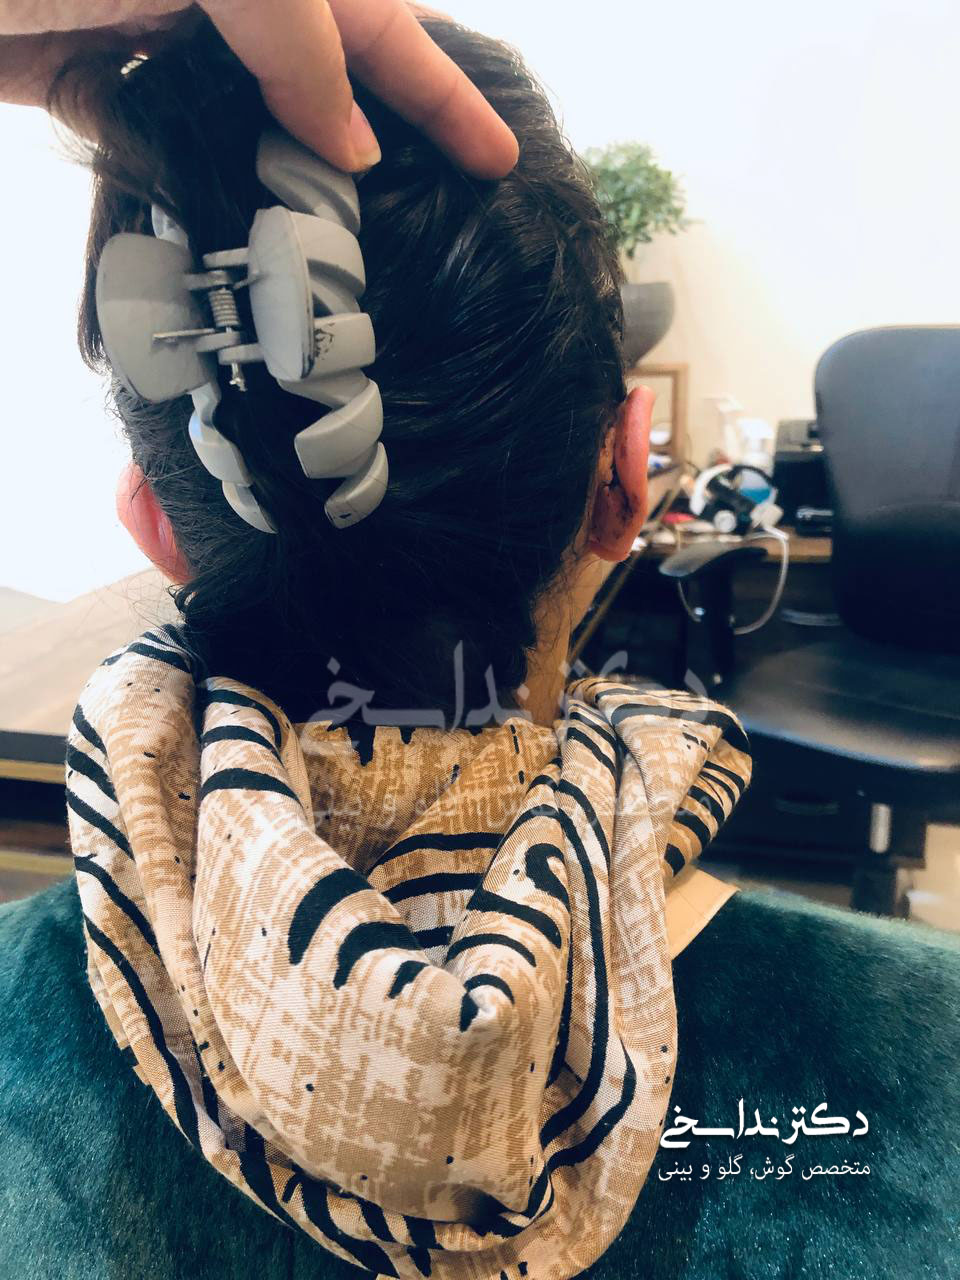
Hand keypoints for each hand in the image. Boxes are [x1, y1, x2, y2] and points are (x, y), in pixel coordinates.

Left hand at [0, 0, 518, 177]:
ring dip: (286, 176)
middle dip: (375, 132)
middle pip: (316, 67)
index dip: (440, 91)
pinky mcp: (80, 76)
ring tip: (344, 242)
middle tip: (435, 208)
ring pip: (242, 114)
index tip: (497, 159)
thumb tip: (351, 136)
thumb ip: (300, 36)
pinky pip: (156, 136)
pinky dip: (189, 179)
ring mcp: (143, 28)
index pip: (374, 20)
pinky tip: (230, 221)